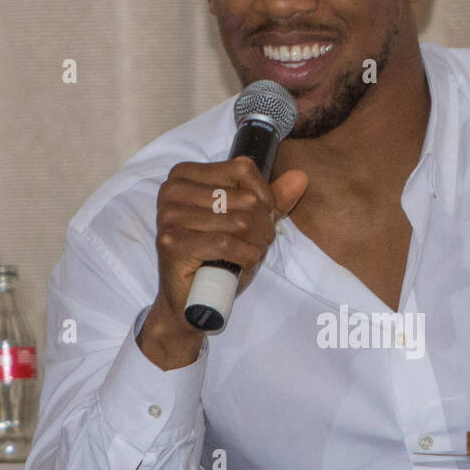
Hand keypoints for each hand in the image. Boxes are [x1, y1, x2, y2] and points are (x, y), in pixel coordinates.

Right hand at [138, 158, 307, 367]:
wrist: (190, 301)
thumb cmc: (218, 258)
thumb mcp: (247, 223)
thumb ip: (271, 199)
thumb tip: (300, 176)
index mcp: (185, 175)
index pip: (243, 168)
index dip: (264, 197)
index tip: (260, 220)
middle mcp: (172, 190)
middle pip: (244, 198)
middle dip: (261, 227)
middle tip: (253, 245)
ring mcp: (169, 216)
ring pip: (239, 222)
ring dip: (255, 245)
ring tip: (246, 256)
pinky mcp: (172, 243)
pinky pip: (226, 243)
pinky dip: (244, 257)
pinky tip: (241, 265)